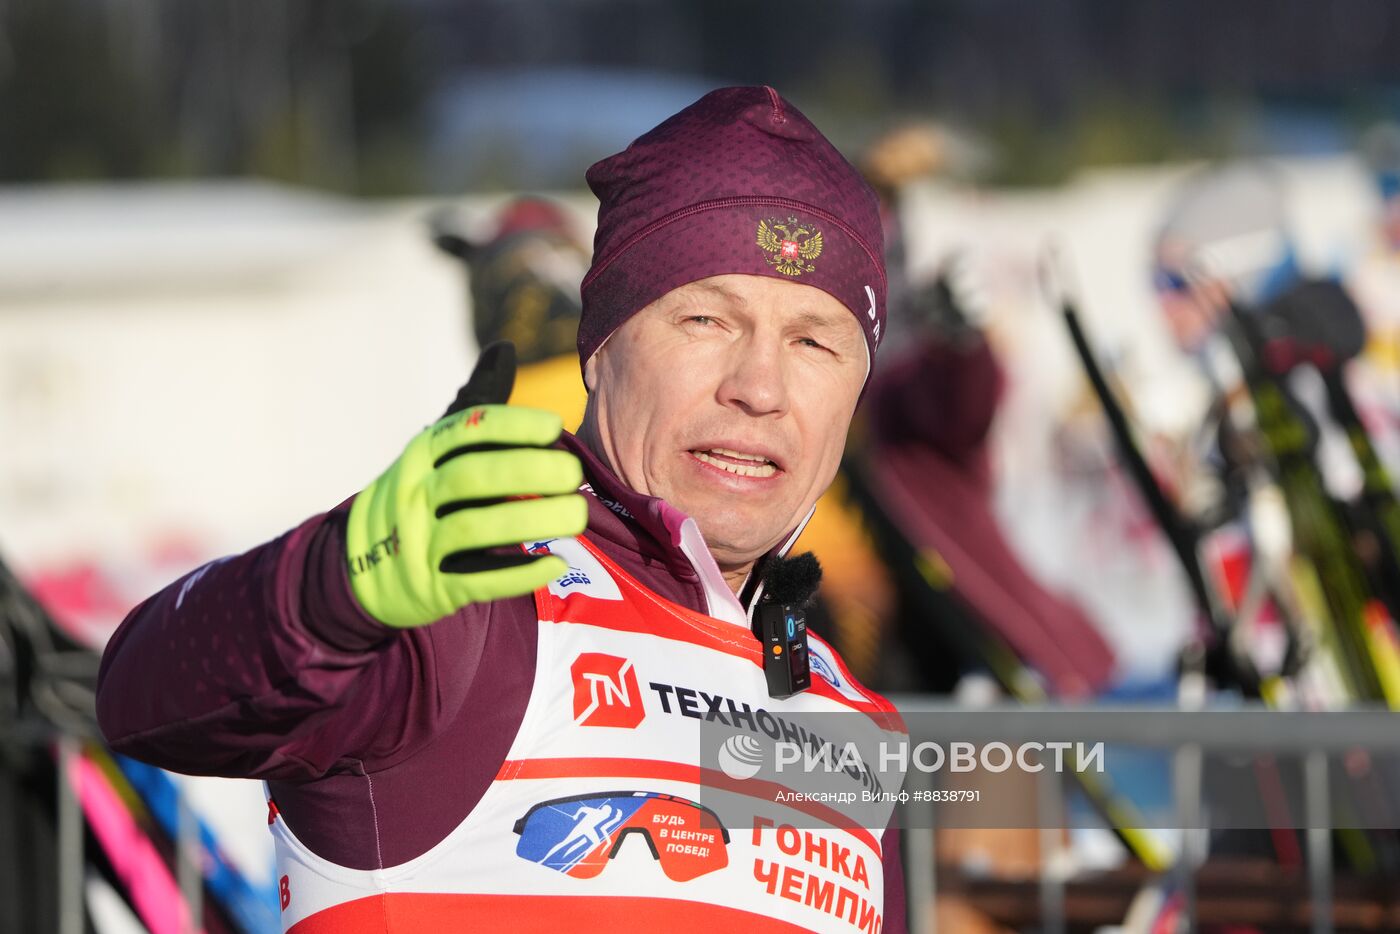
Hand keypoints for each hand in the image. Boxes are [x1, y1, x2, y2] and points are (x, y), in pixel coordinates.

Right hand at [345, 342, 586, 627]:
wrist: (357, 567)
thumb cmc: (419, 492)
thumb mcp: (435, 445)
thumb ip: (476, 401)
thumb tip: (505, 346)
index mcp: (422, 452)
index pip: (466, 430)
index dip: (511, 425)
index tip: (555, 426)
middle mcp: (415, 492)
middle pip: (473, 476)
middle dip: (529, 473)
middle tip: (574, 475)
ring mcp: (418, 540)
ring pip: (475, 527)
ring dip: (531, 521)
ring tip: (576, 517)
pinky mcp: (430, 586)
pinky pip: (476, 579)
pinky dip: (518, 573)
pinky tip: (557, 563)